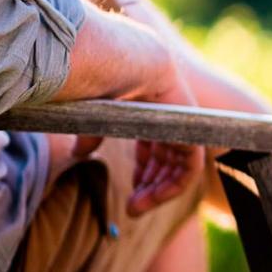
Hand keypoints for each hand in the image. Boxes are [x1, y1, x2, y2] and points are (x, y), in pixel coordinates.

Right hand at [72, 54, 204, 214]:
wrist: (127, 62)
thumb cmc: (103, 79)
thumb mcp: (94, 115)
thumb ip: (91, 135)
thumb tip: (79, 154)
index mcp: (150, 112)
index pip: (154, 148)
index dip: (143, 170)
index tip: (127, 192)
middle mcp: (170, 120)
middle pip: (166, 161)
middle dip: (150, 186)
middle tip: (131, 208)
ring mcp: (183, 125)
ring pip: (178, 168)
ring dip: (158, 192)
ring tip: (134, 209)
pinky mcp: (192, 132)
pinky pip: (190, 168)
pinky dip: (173, 186)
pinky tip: (151, 198)